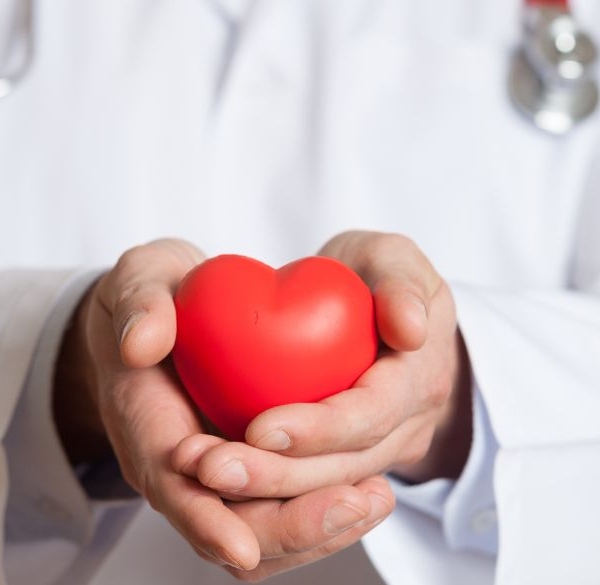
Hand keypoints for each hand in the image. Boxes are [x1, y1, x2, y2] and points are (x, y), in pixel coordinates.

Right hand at [53, 238, 394, 577]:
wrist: (161, 311)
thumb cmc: (153, 294)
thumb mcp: (141, 279)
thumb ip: (139, 303)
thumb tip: (141, 345)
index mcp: (147, 424)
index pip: (174, 488)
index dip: (208, 519)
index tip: (244, 547)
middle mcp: (180, 463)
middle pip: (230, 526)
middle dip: (289, 527)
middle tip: (354, 501)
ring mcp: (217, 467)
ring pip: (263, 528)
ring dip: (317, 527)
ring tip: (374, 500)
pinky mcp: (250, 459)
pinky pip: (283, 503)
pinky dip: (323, 506)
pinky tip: (368, 490)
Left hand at [174, 231, 471, 501]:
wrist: (384, 312)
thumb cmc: (380, 278)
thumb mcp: (394, 259)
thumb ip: (401, 281)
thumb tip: (410, 330)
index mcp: (417, 380)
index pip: (374, 416)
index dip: (321, 429)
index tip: (259, 429)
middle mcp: (403, 428)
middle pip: (343, 467)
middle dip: (279, 475)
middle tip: (212, 468)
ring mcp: (378, 448)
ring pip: (323, 486)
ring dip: (262, 491)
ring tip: (204, 475)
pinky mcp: (347, 454)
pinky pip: (309, 483)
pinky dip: (263, 490)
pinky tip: (215, 481)